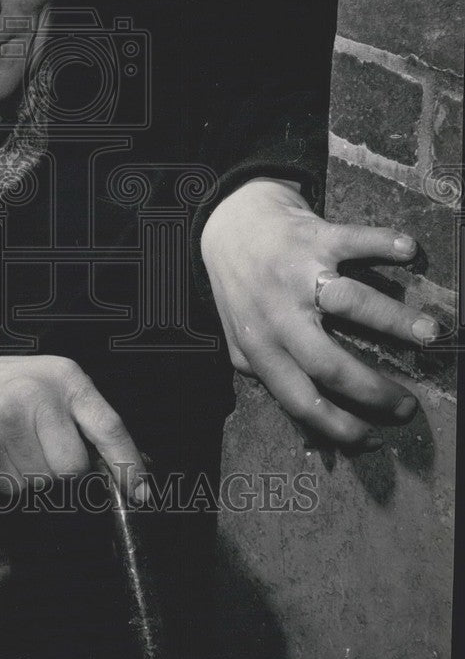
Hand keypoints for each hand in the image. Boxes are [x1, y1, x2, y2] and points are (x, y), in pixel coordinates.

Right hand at [0, 353, 146, 496]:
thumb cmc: (22, 389)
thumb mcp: (62, 389)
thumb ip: (94, 424)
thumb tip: (135, 468)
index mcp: (69, 380)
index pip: (108, 427)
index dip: (127, 464)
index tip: (140, 492)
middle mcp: (39, 396)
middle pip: (72, 468)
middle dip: (64, 472)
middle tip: (48, 452)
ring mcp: (8, 418)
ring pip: (41, 483)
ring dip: (35, 477)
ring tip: (21, 448)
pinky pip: (12, 488)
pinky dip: (10, 482)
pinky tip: (3, 455)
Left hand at [200, 178, 436, 450]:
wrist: (229, 221)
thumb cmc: (242, 285)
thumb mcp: (240, 335)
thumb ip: (262, 370)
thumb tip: (303, 417)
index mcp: (260, 345)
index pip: (298, 398)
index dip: (335, 425)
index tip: (370, 437)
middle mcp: (277, 313)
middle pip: (329, 363)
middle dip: (373, 390)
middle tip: (407, 405)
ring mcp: (296, 274)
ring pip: (349, 302)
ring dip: (393, 319)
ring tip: (429, 334)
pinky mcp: (313, 237)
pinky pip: (353, 241)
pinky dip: (382, 244)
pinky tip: (408, 251)